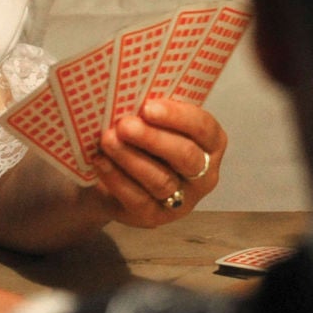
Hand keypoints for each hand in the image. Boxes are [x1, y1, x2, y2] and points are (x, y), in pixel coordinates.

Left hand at [91, 97, 227, 226]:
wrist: (116, 181)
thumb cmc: (144, 143)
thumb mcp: (157, 125)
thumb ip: (156, 114)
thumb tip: (135, 94)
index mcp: (211, 145)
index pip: (204, 128)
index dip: (178, 117)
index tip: (148, 106)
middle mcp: (204, 175)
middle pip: (185, 156)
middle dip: (153, 138)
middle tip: (125, 124)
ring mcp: (181, 200)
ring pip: (160, 179)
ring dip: (131, 157)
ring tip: (107, 139)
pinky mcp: (154, 217)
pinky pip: (137, 199)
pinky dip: (117, 178)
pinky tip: (101, 161)